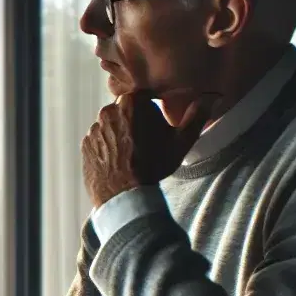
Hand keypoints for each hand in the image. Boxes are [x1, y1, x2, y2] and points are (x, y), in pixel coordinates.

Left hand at [81, 91, 219, 207]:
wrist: (125, 197)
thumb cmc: (154, 167)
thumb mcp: (181, 142)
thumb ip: (195, 117)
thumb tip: (210, 99)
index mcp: (131, 103)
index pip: (144, 99)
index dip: (152, 114)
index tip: (157, 129)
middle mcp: (107, 111)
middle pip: (126, 112)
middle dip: (136, 123)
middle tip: (146, 145)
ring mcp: (93, 128)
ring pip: (112, 126)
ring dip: (121, 136)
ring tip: (132, 157)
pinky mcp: (84, 145)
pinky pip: (99, 141)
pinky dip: (107, 148)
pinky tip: (118, 163)